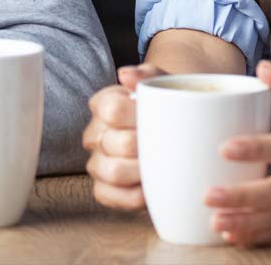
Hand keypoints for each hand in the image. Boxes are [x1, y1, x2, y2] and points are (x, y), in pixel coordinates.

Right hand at [83, 63, 156, 210]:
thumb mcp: (163, 86)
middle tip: (168, 145)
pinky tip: (150, 185)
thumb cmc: (167, 109)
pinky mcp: (102, 189)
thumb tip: (125, 76)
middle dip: (147, 146)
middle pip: (117, 142)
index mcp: (102, 104)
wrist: (176, 136)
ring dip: (141, 171)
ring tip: (160, 166)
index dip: (138, 116)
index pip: (112, 109)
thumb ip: (147, 75)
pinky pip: (110, 196)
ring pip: (112, 171)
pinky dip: (133, 195)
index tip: (161, 119)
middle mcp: (94, 133)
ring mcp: (96, 163)